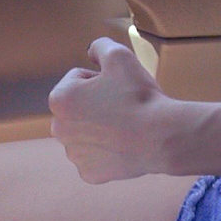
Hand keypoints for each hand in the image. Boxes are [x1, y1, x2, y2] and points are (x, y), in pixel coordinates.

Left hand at [49, 37, 182, 183]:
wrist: (161, 136)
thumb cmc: (138, 96)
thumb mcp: (120, 56)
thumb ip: (100, 46)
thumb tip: (91, 50)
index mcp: (60, 99)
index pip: (78, 79)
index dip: (102, 78)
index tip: (119, 86)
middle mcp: (58, 129)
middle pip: (79, 108)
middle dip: (96, 104)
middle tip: (124, 104)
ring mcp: (74, 154)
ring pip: (87, 133)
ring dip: (101, 127)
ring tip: (126, 125)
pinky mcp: (90, 174)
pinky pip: (97, 157)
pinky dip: (109, 151)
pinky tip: (125, 144)